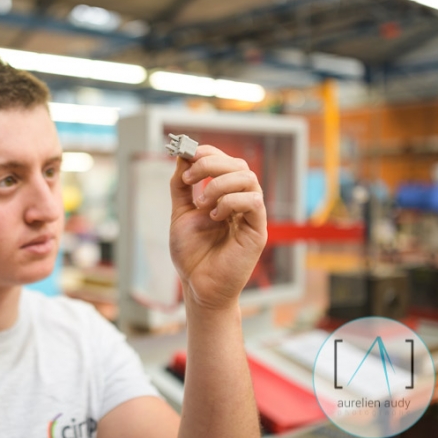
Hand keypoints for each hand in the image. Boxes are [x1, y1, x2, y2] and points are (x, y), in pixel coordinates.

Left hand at [169, 145, 267, 310]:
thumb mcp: (180, 212)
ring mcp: (251, 215)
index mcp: (225, 195)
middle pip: (238, 165)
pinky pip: (254, 202)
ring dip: (220, 184)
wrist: (198, 285)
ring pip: (248, 179)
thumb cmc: (192, 253)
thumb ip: (181, 186)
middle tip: (190, 178)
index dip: (208, 152)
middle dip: (210, 164)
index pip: (226, 161)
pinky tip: (216, 217)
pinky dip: (231, 202)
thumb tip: (182, 155)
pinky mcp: (257, 231)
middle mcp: (241, 201)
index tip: (187, 155)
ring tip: (202, 204)